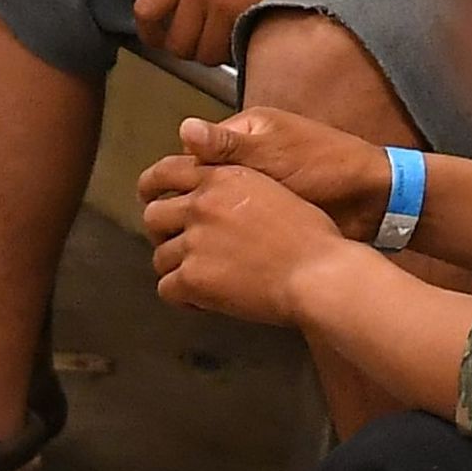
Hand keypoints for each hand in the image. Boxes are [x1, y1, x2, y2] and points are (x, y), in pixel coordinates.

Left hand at [139, 157, 346, 327]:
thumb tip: (217, 198)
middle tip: (181, 247)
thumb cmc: (310, 236)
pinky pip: (167, 289)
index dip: (153, 185)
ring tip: (202, 278)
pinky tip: (205, 299)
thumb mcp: (274, 190)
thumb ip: (238, 187)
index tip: (152, 197)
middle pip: (153, 215)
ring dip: (177, 268)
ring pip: (159, 256)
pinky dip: (183, 298)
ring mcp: (195, 241)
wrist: (318, 272)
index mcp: (224, 177)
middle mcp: (203, 204)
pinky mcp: (193, 277)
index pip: (167, 170)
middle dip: (163, 233)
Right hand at [152, 106, 395, 236]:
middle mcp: (245, 163)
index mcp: (245, 136)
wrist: (371, 199)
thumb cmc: (328, 164)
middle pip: (194, 187)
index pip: (191, 156)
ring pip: (208, 214)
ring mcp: (255, 193)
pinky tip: (205, 263)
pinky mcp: (265, 221)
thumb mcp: (276, 152)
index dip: (170, 180)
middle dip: (177, 211)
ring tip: (176, 254)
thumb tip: (184, 130)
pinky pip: (229, 232)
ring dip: (194, 233)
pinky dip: (216, 246)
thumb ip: (230, 147)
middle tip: (162, 235)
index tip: (151, 203)